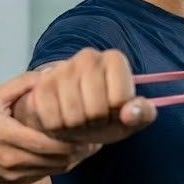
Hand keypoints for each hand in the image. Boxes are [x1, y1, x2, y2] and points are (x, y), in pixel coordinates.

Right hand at [0, 72, 100, 183]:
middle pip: (57, 160)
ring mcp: (14, 174)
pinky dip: (59, 165)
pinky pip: (45, 175)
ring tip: (87, 144)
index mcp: (5, 136)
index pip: (47, 144)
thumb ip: (21, 85)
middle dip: (79, 150)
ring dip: (73, 159)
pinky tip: (67, 153)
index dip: (72, 140)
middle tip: (97, 136)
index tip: (88, 129)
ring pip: (54, 170)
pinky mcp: (15, 183)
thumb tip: (50, 73)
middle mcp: (11, 159)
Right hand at [15, 48, 156, 142]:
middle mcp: (88, 56)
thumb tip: (130, 112)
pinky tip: (61, 118)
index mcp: (114, 60)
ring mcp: (63, 68)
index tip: (113, 111)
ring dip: (76, 127)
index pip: (120, 99)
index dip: (117, 115)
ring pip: (73, 116)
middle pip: (96, 109)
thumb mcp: (130, 118)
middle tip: (93, 119)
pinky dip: (57, 127)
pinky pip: (52, 118)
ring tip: (78, 120)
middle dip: (95, 123)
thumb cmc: (105, 116)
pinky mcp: (42, 84)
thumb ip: (141, 114)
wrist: (71, 116)